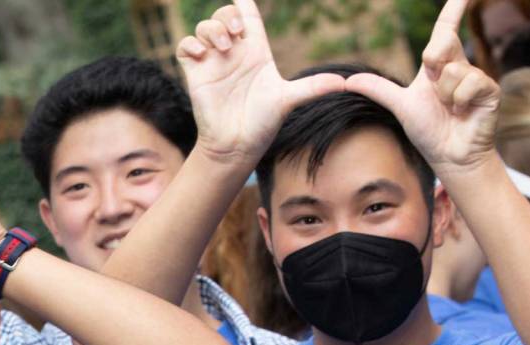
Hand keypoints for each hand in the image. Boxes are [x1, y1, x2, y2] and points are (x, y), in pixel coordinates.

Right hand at [179, 2, 346, 165]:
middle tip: (236, 33)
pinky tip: (202, 55)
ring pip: (205, 27)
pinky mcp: (196, 73)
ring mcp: (213, 62)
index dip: (245, 2)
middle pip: (226, 16)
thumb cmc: (262, 123)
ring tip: (224, 47)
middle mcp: (234, 53)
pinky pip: (185, 46)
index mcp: (256, 52)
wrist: (237, 145)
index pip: (250, 16)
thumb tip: (344, 83)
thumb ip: (313, 87)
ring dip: (212, 29)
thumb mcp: (288, 100)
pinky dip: (191, 44)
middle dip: (228, 16)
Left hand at [345, 0, 497, 175]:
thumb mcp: (400, 106)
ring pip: (452, 70)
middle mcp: (459, 65)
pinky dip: (460, 101)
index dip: (454, 8)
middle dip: (433, 65)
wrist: (449, 157)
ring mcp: (476, 76)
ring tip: (450, 110)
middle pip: (441, 44)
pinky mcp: (489, 89)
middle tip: (436, 93)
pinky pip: (469, 83)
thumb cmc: (429, 132)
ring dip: (445, 95)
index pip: (445, 29)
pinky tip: (463, 112)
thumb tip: (348, 81)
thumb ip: (378, 90)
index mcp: (439, 65)